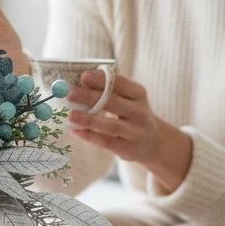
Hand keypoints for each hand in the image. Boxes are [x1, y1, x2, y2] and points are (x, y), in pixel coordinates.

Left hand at [66, 69, 191, 193]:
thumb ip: (110, 91)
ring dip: (89, 120)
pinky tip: (75, 130)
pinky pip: (106, 142)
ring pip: (110, 125)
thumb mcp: (130, 99)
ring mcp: (135, 132)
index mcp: (139, 94)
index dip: (102, 80)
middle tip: (70, 93)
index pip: (121, 83)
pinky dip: (90, 135)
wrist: (154, 142)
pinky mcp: (128, 149)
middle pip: (113, 103)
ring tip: (71, 115)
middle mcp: (139, 112)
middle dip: (90, 97)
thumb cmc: (132, 114)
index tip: (84, 76)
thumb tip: (78, 84)